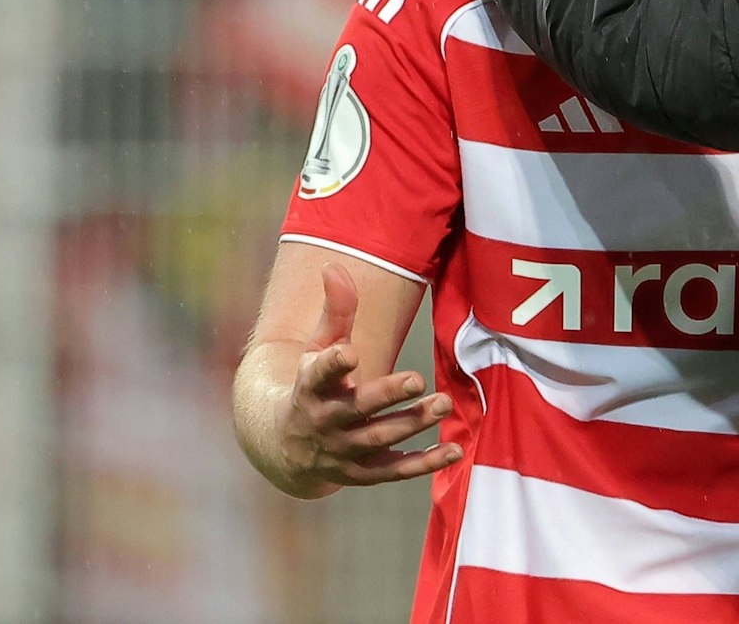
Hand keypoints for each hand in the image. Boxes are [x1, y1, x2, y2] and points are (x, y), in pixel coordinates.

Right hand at [277, 263, 461, 491]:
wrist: (285, 447)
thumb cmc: (313, 385)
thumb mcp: (318, 348)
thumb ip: (335, 311)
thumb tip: (334, 266)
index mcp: (310, 388)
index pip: (319, 375)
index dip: (333, 364)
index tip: (350, 352)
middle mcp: (325, 422)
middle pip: (357, 409)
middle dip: (386, 395)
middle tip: (417, 379)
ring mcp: (344, 451)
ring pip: (379, 439)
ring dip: (412, 423)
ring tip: (444, 403)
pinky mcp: (363, 473)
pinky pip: (395, 471)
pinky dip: (423, 464)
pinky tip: (454, 450)